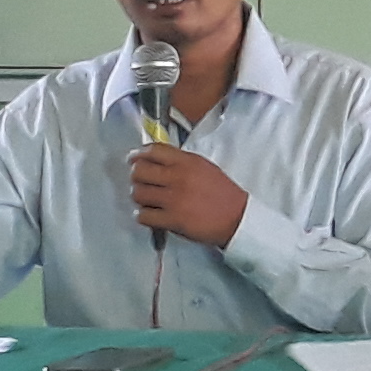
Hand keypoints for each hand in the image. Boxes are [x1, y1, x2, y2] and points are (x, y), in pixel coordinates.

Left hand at [128, 144, 250, 249]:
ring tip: (146, 200)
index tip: (133, 159)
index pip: (153, 150)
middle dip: (136, 177)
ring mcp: (174, 199)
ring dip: (138, 197)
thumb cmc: (222, 193)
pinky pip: (143, 215)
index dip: (138, 154)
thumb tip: (156, 159)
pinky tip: (149, 215)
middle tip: (140, 183)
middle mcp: (178, 177)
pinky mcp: (172, 219)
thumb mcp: (204, 167)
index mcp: (187, 162)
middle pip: (139, 171)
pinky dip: (142, 215)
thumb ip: (181, 162)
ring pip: (138, 193)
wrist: (237, 218)